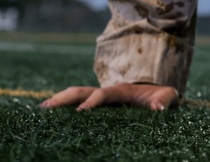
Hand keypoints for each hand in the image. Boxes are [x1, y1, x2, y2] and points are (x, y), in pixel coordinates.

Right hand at [39, 82, 178, 111]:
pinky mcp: (96, 107)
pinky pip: (76, 105)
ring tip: (41, 110)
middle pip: (81, 91)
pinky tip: (48, 119)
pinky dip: (62, 109)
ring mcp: (99, 98)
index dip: (92, 102)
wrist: (157, 92)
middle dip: (65, 98)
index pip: (103, 94)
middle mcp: (106, 92)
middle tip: (47, 107)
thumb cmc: (162, 96)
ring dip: (59, 102)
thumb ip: (166, 99)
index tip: (81, 113)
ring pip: (75, 96)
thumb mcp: (168, 95)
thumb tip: (158, 108)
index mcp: (121, 90)